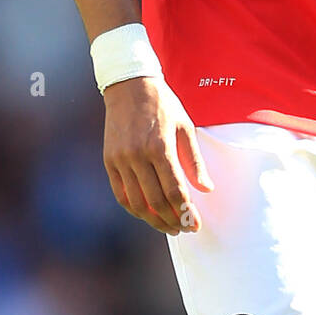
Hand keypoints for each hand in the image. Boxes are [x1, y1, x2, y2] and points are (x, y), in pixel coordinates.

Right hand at [102, 75, 213, 234]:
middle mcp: (137, 156)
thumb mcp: (185, 127)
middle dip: (172, 220)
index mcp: (160, 147)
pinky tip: (147, 214)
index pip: (174, 191)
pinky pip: (120, 194)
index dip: (186, 212)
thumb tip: (207, 189)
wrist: (129, 86)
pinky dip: (134, 209)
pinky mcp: (109, 161)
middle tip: (184, 228)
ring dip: (153, 220)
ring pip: (136, 203)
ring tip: (168, 226)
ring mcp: (120, 159)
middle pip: (155, 201)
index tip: (195, 224)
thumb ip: (194, 161)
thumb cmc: (163, 105)